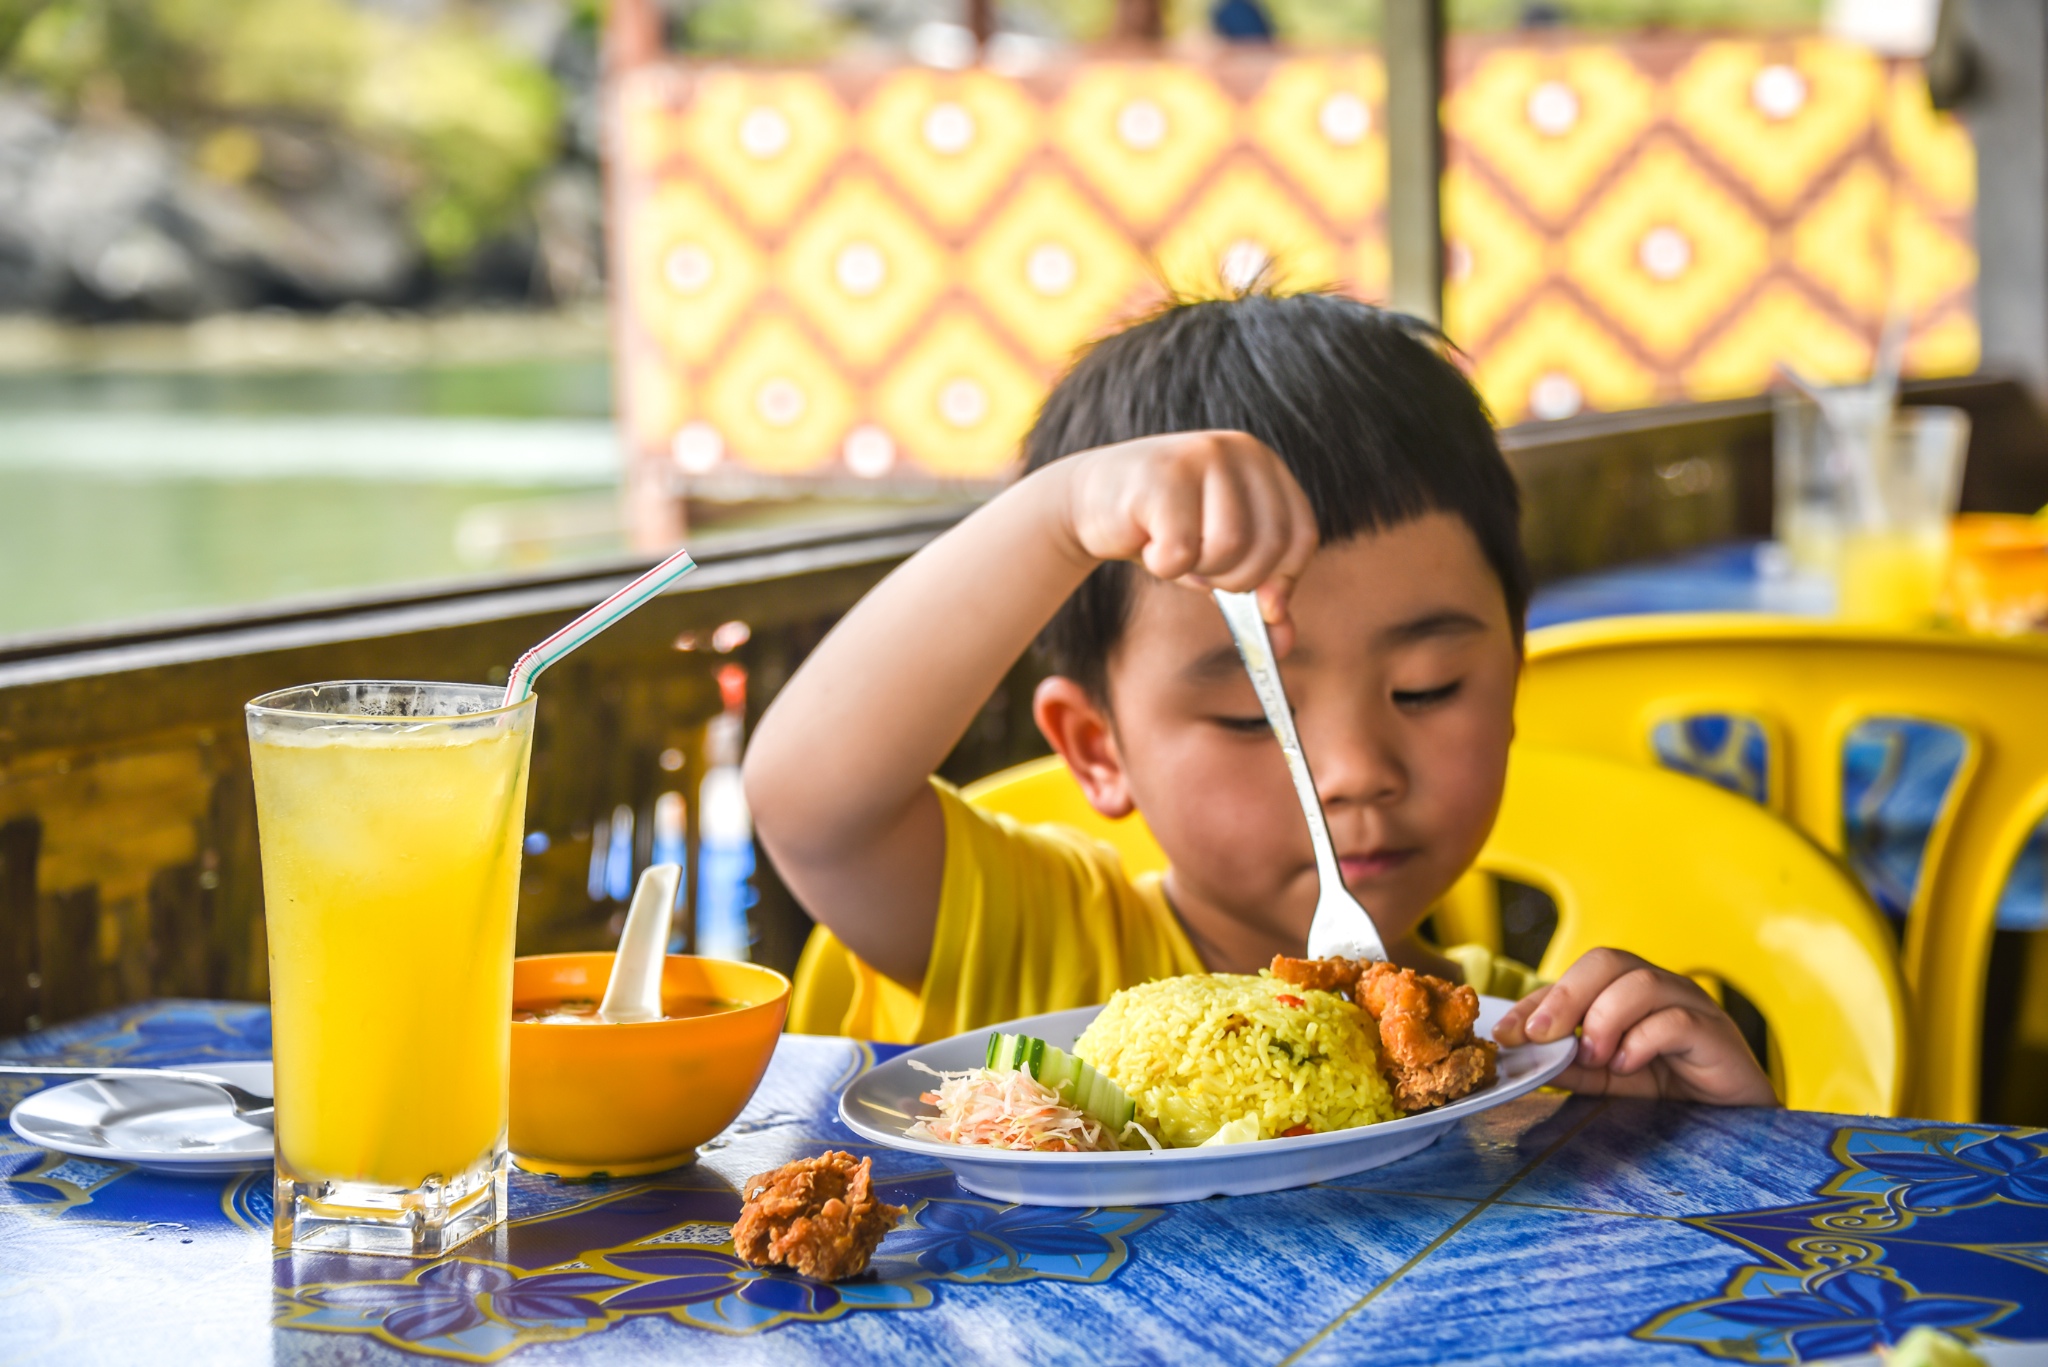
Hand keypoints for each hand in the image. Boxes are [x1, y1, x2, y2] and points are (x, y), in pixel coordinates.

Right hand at [1058, 431, 1318, 641]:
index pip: (1300, 533)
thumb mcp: (1219, 562)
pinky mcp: (1162, 476)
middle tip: (1201, 569)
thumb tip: (1283, 644)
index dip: (1286, 579)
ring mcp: (1200, 456)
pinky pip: (1182, 551)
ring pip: (1229, 548)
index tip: (1265, 608)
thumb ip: (1256, 596)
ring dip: (1197, 569)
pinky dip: (1163, 565)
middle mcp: (1239, 450)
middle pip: (1267, 546)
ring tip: (1173, 550)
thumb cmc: (1162, 530)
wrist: (1089, 502)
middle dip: (1234, 579)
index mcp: (1263, 465)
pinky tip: (1147, 544)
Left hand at [1493, 948, 1777, 1106]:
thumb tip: (1522, 1052)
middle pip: (1607, 961)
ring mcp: (1690, 1004)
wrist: (1734, 1123)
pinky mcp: (1715, 1033)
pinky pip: (1674, 1020)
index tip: (1506, 1032)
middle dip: (1565, 996)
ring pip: (1640, 983)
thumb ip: (1570, 1064)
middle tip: (1541, 1035)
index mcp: (1628, 990)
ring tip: (1594, 1057)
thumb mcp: (1606, 1077)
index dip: (1538, 1000)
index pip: (1577, 975)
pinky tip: (1627, 1065)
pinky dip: (1640, 1040)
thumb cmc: (1670, 1090)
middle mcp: (1659, 987)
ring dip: (1603, 1019)